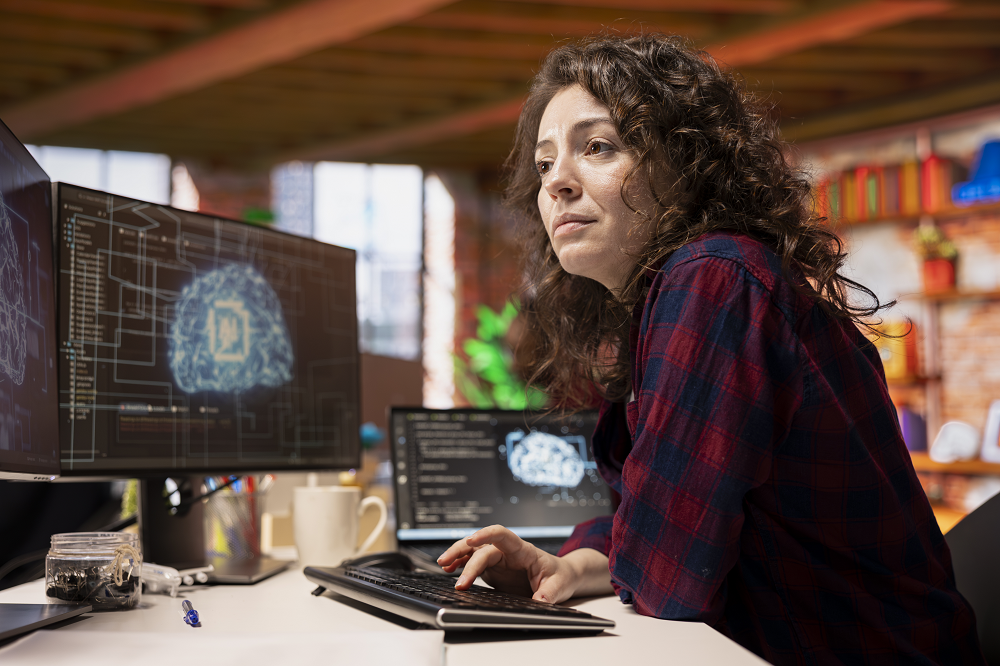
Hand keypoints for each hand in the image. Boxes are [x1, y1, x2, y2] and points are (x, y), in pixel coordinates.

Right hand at [437, 524, 578, 603]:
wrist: (560, 577)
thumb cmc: (560, 576)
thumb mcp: (559, 585)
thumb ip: (548, 593)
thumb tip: (539, 601)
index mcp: (523, 550)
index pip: (502, 535)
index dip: (485, 535)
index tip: (471, 540)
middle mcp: (507, 552)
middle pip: (481, 545)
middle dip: (462, 552)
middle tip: (447, 564)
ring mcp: (498, 559)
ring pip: (473, 551)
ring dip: (457, 555)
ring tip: (443, 564)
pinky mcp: (493, 569)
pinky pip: (473, 562)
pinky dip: (461, 564)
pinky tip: (450, 569)